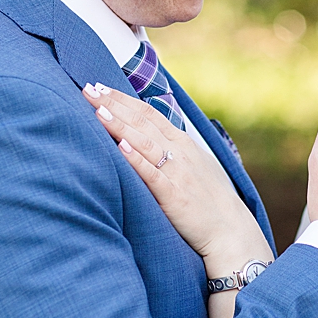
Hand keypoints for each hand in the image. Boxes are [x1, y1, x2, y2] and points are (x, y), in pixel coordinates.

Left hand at [83, 83, 270, 269]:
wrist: (230, 231)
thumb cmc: (208, 199)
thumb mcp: (194, 164)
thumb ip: (172, 148)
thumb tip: (147, 135)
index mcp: (182, 142)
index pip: (148, 112)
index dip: (122, 98)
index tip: (98, 86)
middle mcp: (179, 152)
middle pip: (141, 121)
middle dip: (112, 103)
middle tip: (87, 89)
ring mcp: (177, 172)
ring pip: (144, 142)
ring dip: (119, 125)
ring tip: (97, 110)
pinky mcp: (174, 195)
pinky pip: (152, 174)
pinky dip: (136, 159)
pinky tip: (120, 147)